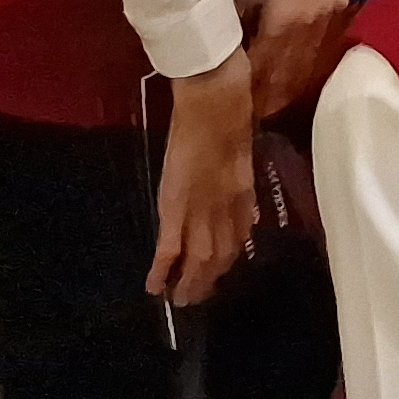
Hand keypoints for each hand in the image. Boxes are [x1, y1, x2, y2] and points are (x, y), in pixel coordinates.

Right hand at [147, 50, 258, 303]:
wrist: (215, 96)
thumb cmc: (228, 109)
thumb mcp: (241, 146)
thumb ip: (239, 176)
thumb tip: (244, 203)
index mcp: (242, 191)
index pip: (238, 235)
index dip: (229, 258)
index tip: (221, 274)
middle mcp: (226, 207)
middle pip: (220, 254)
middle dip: (209, 279)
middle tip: (196, 299)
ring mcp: (202, 208)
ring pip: (199, 257)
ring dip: (189, 283)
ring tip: (179, 302)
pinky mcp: (177, 204)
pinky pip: (171, 246)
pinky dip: (163, 270)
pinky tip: (154, 288)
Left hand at [233, 0, 353, 115]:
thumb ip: (236, 16)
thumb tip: (217, 51)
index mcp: (285, 21)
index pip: (263, 71)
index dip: (246, 92)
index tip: (230, 109)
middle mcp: (312, 27)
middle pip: (288, 77)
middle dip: (267, 98)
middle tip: (245, 116)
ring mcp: (331, 20)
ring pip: (308, 69)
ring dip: (287, 88)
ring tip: (268, 104)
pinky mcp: (340, 10)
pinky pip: (321, 53)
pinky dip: (305, 69)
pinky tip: (293, 77)